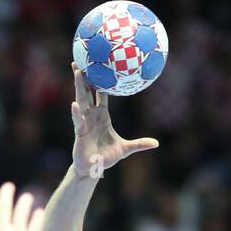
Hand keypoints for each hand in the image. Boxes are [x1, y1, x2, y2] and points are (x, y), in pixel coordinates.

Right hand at [70, 63, 158, 178]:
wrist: (94, 169)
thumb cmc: (107, 157)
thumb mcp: (126, 149)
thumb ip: (139, 144)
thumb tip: (156, 143)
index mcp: (102, 116)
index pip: (100, 94)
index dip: (99, 81)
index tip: (98, 66)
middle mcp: (91, 116)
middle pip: (87, 92)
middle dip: (84, 78)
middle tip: (80, 61)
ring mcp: (84, 123)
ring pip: (81, 101)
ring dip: (79, 87)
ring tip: (78, 73)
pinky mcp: (79, 133)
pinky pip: (77, 121)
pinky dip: (75, 113)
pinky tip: (74, 104)